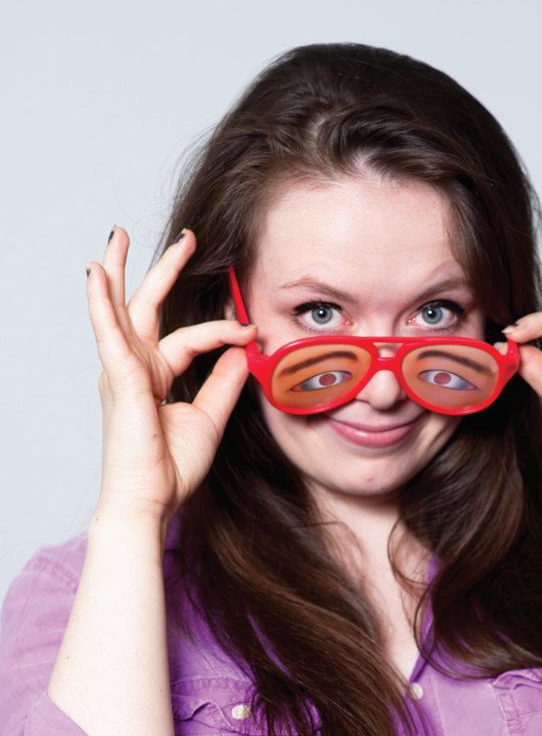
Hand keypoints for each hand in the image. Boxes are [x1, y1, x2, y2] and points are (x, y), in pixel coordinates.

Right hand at [87, 225, 256, 525]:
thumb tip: (244, 348)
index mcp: (154, 377)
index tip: (251, 328)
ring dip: (118, 269)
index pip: (191, 338)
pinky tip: (95, 274)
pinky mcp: (120, 377)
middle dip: (162, 270)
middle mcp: (135, 368)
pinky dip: (101, 302)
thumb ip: (225, 381)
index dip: (223, 330)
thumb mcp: (210, 417)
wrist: (150, 500)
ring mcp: (123, 371)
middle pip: (146, 308)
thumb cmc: (171, 469)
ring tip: (116, 235)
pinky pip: (109, 332)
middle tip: (183, 237)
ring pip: (121, 309)